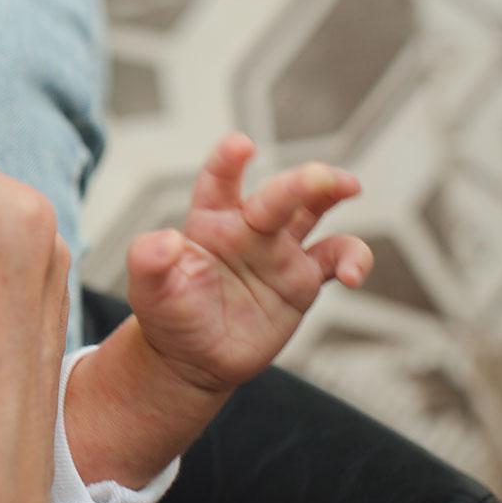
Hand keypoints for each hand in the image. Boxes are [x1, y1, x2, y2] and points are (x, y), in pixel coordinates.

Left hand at [127, 133, 372, 392]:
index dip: (227, 161)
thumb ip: (148, 260)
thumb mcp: (148, 290)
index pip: (218, 182)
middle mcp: (247, 227)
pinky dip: (353, 259)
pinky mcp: (303, 279)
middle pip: (278, 194)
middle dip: (300, 181)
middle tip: (321, 177)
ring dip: (332, 192)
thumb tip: (165, 239)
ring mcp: (278, 250)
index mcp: (208, 221)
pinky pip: (336, 257)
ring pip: (313, 210)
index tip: (240, 145)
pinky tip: (353, 276)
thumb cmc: (167, 315)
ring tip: (349, 187)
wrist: (192, 358)